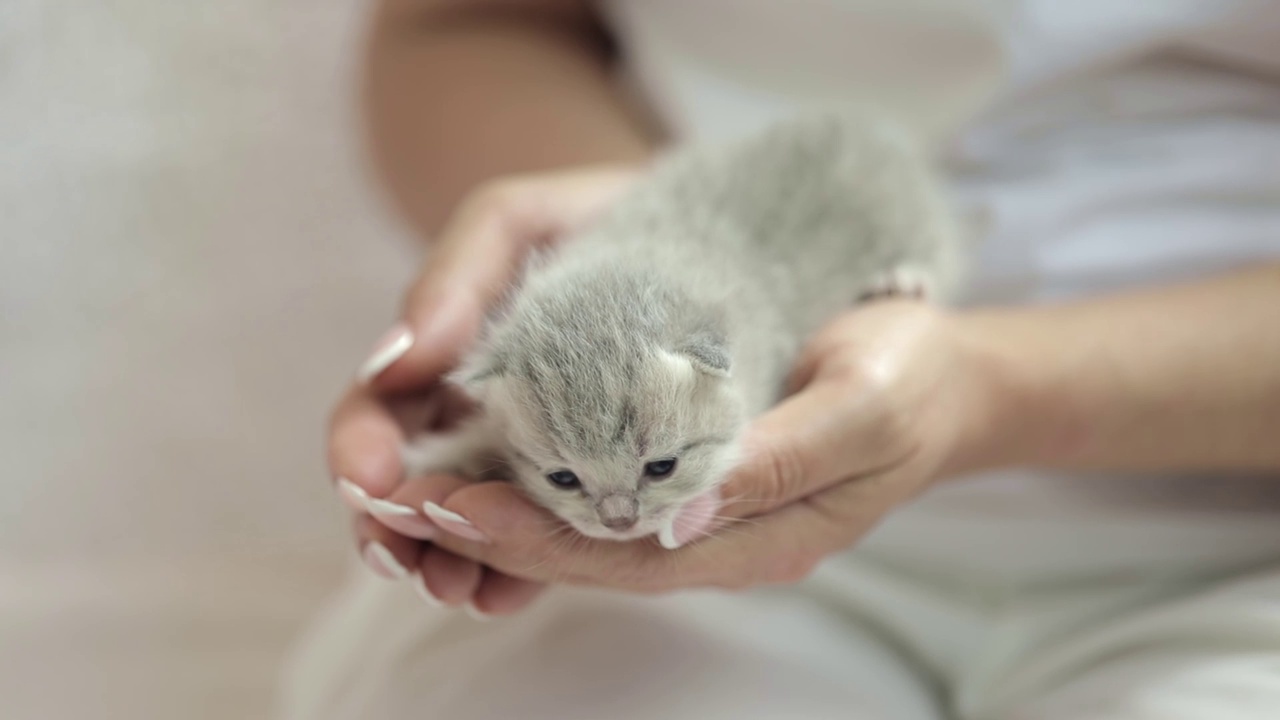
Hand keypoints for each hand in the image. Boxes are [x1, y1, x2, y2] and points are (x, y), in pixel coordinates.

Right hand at [328, 167, 640, 614]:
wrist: (696, 241)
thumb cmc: (597, 221)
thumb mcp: (522, 220)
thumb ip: (459, 270)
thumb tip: (401, 352)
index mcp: (441, 360)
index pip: (376, 413)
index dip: (359, 447)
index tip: (369, 473)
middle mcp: (472, 419)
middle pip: (409, 490)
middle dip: (399, 530)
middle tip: (413, 559)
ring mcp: (525, 461)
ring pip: (468, 529)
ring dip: (452, 565)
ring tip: (464, 590)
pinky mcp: (584, 489)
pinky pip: (541, 539)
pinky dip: (515, 572)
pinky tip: (509, 594)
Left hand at [413, 301, 1000, 591]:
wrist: (949, 378)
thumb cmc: (912, 383)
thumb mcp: (864, 408)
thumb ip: (777, 460)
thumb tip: (672, 512)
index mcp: (758, 538)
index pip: (624, 554)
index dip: (536, 533)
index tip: (456, 501)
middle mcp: (717, 540)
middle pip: (585, 553)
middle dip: (491, 531)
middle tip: (400, 500)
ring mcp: (702, 515)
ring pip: (583, 530)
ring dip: (500, 512)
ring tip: (414, 486)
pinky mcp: (692, 479)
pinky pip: (602, 495)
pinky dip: (539, 482)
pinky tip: (484, 456)